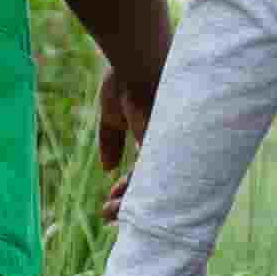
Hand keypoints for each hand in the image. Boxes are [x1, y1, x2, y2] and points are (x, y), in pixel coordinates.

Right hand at [95, 72, 156, 216]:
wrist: (136, 61)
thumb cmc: (126, 80)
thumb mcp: (113, 114)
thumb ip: (110, 142)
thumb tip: (108, 169)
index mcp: (155, 138)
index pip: (147, 174)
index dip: (129, 190)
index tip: (109, 201)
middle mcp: (167, 147)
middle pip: (154, 186)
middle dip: (129, 204)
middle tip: (107, 214)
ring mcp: (169, 148)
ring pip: (156, 188)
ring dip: (130, 204)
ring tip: (108, 213)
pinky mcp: (169, 148)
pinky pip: (158, 181)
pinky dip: (136, 194)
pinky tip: (119, 204)